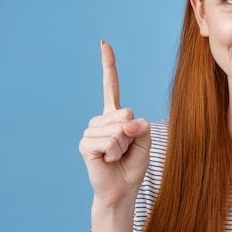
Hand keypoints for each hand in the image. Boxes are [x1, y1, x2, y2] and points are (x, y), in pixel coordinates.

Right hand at [79, 40, 150, 206]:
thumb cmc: (133, 164)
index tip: (103, 42)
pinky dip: (114, 153)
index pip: (111, 85)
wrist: (122, 189)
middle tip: (126, 149)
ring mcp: (90, 131)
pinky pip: (109, 141)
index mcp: (115, 115)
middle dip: (133, 134)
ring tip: (117, 156)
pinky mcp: (85, 144)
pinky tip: (108, 160)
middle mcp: (100, 120)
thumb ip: (141, 127)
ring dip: (124, 146)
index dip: (108, 64)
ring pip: (119, 129)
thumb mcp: (146, 141)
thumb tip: (126, 123)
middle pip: (126, 113)